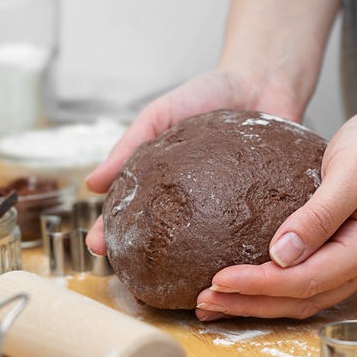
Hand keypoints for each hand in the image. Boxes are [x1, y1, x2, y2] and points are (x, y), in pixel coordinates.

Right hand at [85, 68, 304, 254]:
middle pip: (165, 233)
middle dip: (144, 254)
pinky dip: (238, 246)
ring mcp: (228, 205)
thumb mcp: (164, 112)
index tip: (97, 247)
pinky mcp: (262, 205)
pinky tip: (230, 262)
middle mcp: (195, 198)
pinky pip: (248, 229)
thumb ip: (132, 142)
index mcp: (167, 179)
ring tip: (175, 277)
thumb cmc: (212, 91)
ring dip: (190, 262)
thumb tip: (92, 183)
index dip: (112, 230)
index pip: (133, 208)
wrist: (263, 79)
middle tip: (128, 270)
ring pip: (205, 241)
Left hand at [196, 104, 356, 320]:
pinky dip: (271, 287)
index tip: (220, 280)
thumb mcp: (351, 170)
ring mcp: (353, 262)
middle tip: (205, 301)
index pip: (307, 279)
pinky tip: (244, 284)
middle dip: (251, 302)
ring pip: (301, 296)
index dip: (261, 284)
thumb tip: (281, 254)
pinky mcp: (340, 251)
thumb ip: (320, 214)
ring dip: (257, 301)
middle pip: (300, 298)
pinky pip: (304, 280)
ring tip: (215, 301)